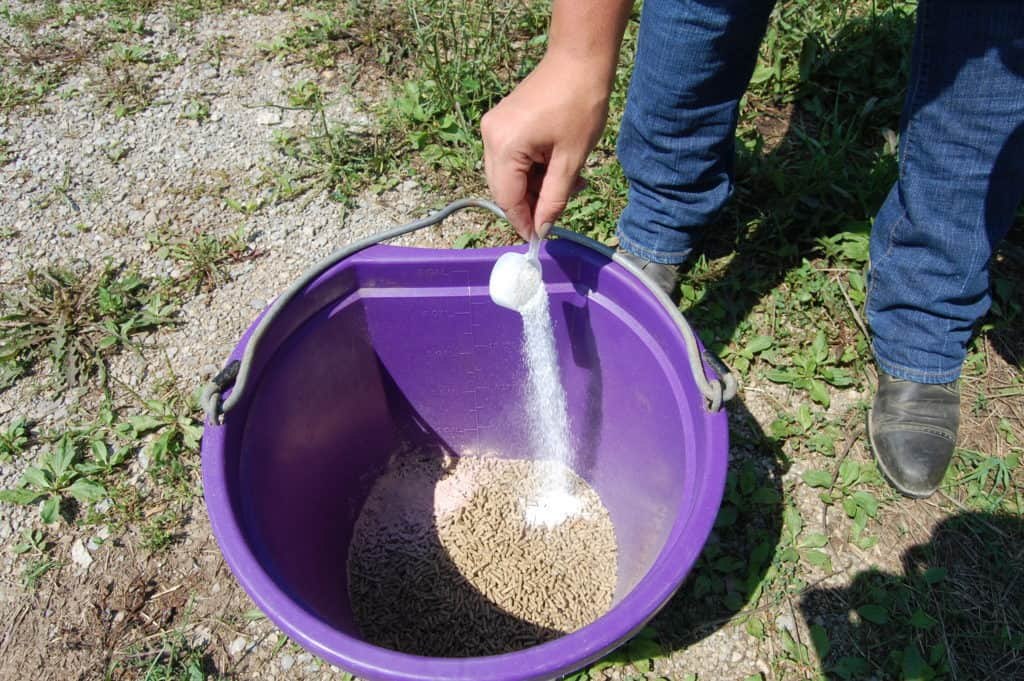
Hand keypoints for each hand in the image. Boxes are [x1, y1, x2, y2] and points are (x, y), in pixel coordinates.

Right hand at [481, 53, 611, 240]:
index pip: (507, 199)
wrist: (579, 59)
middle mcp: (490, 137)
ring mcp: (493, 128)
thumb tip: (543, 228)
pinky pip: (510, 157)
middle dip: (529, 204)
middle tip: (558, 211)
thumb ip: (554, 198)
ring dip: (533, 186)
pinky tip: (554, 168)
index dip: (523, 222)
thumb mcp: (572, 159)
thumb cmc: (580, 104)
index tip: (539, 239)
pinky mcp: (501, 122)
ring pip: (507, 175)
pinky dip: (530, 169)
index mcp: (505, 146)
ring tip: (567, 184)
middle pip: (503, 188)